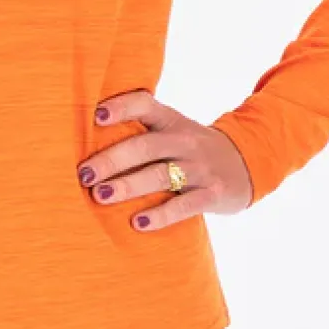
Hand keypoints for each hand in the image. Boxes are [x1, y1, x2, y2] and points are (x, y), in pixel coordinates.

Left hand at [77, 88, 252, 229]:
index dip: (121, 107)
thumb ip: (141, 130)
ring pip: (159, 175)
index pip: (145, 105)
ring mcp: (199, 167)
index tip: (95, 116)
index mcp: (171, 120)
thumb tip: (86, 137)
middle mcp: (185, 140)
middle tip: (83, 174)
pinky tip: (137, 223)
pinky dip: (160, 215)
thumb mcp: (173, 130)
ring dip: (128, 186)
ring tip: (100, 196)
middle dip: (111, 159)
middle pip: (144, 146)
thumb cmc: (190, 148)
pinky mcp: (212, 194)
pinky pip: (183, 205)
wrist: (244, 164)